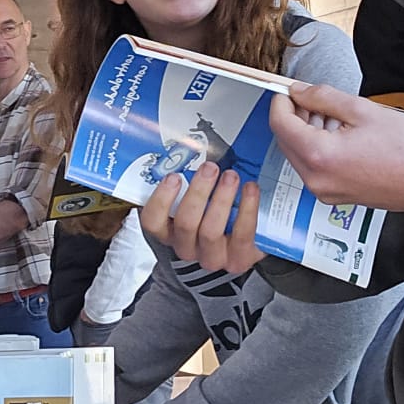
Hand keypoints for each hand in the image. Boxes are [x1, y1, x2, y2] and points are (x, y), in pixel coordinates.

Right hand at [141, 162, 262, 276]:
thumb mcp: (199, 196)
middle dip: (198, 192)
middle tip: (210, 168)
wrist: (249, 239)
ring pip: (210, 231)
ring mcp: (212, 257)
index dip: (161, 200)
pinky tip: (250, 189)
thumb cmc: (218, 211)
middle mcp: (187, 247)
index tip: (174, 176)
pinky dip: (247, 209)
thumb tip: (189, 143)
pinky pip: (241, 235)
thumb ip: (190, 178)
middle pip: (185, 223)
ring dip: (222, 199)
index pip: (152, 222)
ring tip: (231, 176)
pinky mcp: (239, 260)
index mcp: (170, 231)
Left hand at [269, 84, 403, 211]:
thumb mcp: (361, 110)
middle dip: (294, 116)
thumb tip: (300, 91)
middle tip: (310, 98)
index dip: (281, 101)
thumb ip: (323, 97)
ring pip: (297, 153)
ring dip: (305, 131)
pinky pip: (312, 167)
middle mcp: (316, 178)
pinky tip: (337, 134)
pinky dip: (316, 147)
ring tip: (332, 115)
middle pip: (285, 139)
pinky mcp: (331, 194)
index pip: (280, 123)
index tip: (288, 90)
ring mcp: (323, 190)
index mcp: (320, 155)